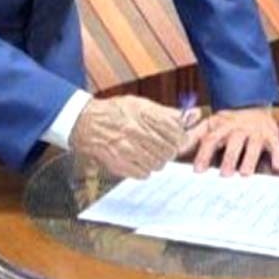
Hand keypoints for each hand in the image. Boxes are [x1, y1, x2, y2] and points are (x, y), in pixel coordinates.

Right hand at [69, 95, 184, 178]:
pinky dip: (145, 169)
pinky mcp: (119, 165)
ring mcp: (127, 150)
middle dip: (170, 149)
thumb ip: (167, 112)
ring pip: (158, 164)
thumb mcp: (140, 104)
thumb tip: (193, 114)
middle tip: (163, 146)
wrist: (86, 123)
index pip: (174, 131)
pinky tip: (139, 159)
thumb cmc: (114, 112)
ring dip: (158, 160)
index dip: (179, 136)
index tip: (177, 137)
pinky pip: (144, 174)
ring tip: (149, 152)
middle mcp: (135, 133)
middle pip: (168, 150)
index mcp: (142, 115)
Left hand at [181, 106, 278, 176]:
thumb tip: (175, 150)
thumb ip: (192, 137)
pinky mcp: (271, 136)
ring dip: (249, 159)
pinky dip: (278, 156)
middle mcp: (239, 129)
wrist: (251, 103)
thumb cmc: (228, 121)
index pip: (211, 139)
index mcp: (221, 126)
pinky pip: (276, 146)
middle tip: (224, 174)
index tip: (198, 170)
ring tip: (245, 174)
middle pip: (233, 143)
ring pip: (253, 145)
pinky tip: (278, 168)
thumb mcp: (209, 125)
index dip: (204, 154)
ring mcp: (255, 133)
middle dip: (228, 158)